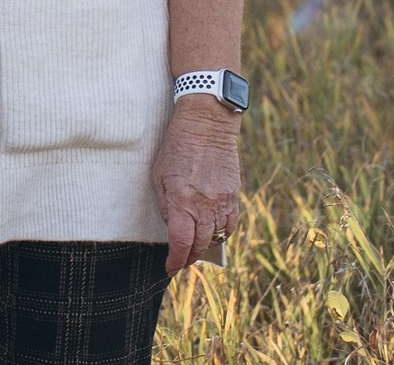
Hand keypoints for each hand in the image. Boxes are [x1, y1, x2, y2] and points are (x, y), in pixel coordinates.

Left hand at [152, 97, 241, 273]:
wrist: (206, 125)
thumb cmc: (176, 147)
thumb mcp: (158, 175)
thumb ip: (165, 205)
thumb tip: (172, 228)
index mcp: (182, 202)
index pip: (181, 244)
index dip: (175, 261)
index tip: (170, 268)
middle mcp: (205, 206)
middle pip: (200, 245)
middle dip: (189, 258)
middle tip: (181, 261)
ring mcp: (222, 202)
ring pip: (216, 237)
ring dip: (205, 246)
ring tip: (195, 247)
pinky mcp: (234, 195)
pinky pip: (231, 225)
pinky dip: (222, 233)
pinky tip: (213, 232)